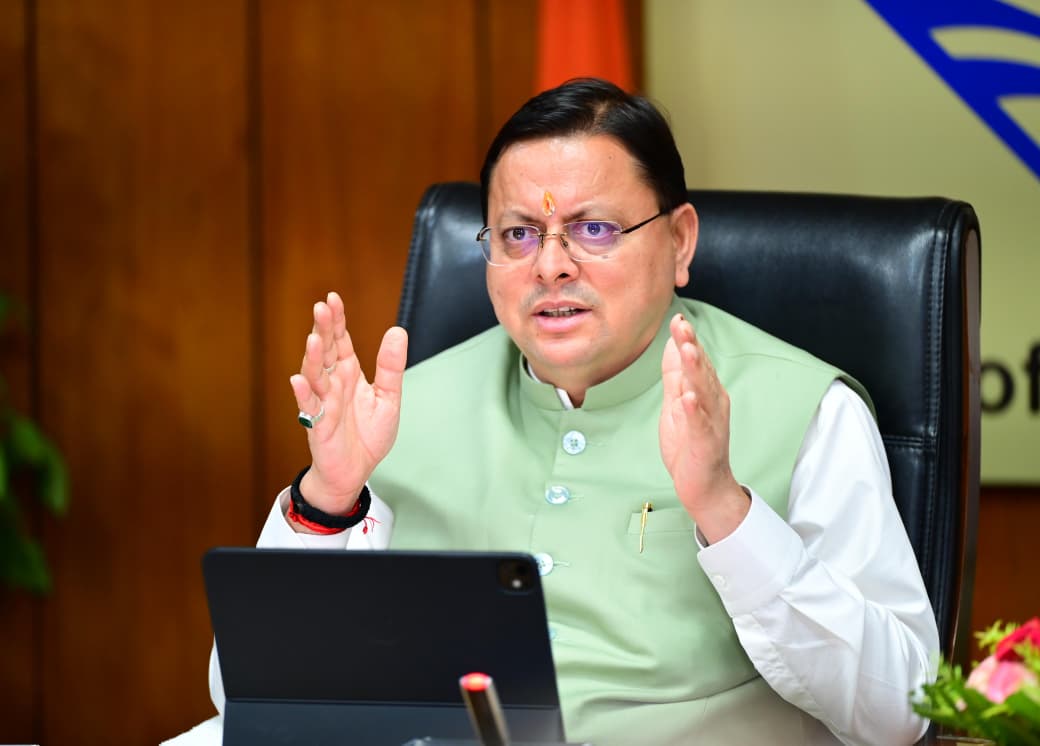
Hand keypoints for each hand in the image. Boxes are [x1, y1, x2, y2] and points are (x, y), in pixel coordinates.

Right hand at [289, 291, 407, 516]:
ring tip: (314, 339)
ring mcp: (323, 403)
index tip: (332, 298)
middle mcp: (333, 384)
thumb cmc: (368, 435)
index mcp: (349, 374)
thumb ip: (391, 367)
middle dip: (323, 329)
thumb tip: (397, 331)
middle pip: (325, 351)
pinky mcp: (318, 425)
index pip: (340, 341)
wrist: (356, 471)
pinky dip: (303, 394)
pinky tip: (299, 379)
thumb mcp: (388, 398)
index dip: (336, 320)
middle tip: (321, 307)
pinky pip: (308, 407)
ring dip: (312, 357)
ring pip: (314, 375)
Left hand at [659, 313, 748, 542]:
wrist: (704, 485)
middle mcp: (713, 402)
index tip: (676, 318)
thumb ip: (675, 376)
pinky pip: (700, 424)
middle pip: (702, 370)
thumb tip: (673, 344)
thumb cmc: (690, 444)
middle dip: (692, 346)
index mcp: (705, 391)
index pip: (696, 360)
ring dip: (695, 369)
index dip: (686, 339)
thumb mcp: (676, 404)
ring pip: (704, 391)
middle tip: (682, 325)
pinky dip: (694, 410)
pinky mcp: (706, 442)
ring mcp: (711, 422)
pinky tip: (688, 397)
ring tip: (687, 350)